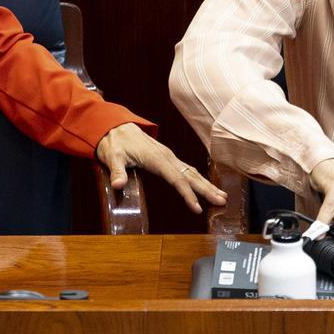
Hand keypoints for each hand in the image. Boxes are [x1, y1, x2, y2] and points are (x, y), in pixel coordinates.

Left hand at [95, 123, 227, 212]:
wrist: (115, 126)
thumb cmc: (114, 142)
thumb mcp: (112, 157)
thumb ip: (116, 171)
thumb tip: (117, 184)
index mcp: (156, 158)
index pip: (176, 178)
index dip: (187, 194)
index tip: (197, 208)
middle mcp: (166, 156)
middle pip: (190, 175)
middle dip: (207, 189)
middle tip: (222, 201)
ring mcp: (168, 157)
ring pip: (192, 172)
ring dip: (207, 185)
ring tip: (222, 196)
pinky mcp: (167, 158)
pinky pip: (187, 170)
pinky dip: (199, 179)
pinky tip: (206, 186)